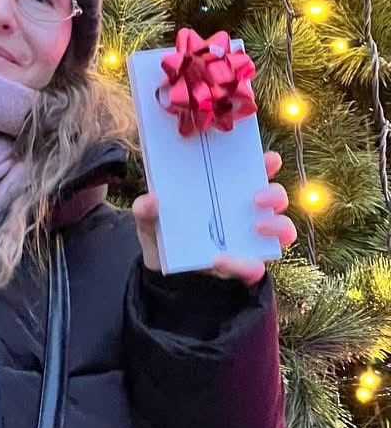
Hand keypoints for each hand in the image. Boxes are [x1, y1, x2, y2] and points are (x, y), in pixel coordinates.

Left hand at [132, 151, 296, 286]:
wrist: (160, 269)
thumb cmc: (162, 231)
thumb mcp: (148, 217)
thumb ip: (145, 209)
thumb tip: (152, 199)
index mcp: (224, 190)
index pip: (252, 172)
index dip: (265, 163)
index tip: (270, 159)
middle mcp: (243, 211)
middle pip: (275, 198)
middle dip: (274, 194)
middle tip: (256, 197)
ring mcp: (248, 239)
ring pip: (281, 230)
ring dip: (277, 227)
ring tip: (257, 226)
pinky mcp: (243, 265)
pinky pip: (255, 267)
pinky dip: (243, 264)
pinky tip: (220, 260)